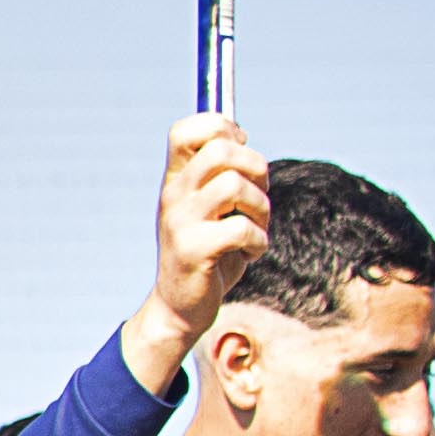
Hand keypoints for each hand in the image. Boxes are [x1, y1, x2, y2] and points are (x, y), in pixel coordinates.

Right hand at [136, 114, 272, 375]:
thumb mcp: (207, 206)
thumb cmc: (205, 252)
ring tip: (255, 227)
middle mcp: (174, 195)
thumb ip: (218, 173)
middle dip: (255, 167)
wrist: (180, 306)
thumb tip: (238, 132)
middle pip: (221, 150)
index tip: (238, 152)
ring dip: (260, 207)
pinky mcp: (194, 251)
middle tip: (256, 195)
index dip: (221, 128)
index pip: (186, 130)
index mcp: (176, 180)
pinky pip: (242, 229)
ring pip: (234, 185)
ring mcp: (181, 222)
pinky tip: (250, 253)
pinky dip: (258, 242)